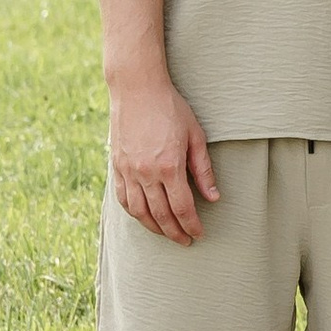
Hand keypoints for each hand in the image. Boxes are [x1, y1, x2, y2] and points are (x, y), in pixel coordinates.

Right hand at [108, 74, 216, 243]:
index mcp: (169, 166)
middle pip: (160, 215)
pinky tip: (143, 217)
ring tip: (166, 233)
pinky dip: (134, 213)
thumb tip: (214, 197)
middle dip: (174, 232)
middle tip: (185, 241)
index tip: (198, 234)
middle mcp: (146, 173)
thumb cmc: (171, 108)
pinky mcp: (116, 166)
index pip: (182, 208)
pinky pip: (123, 198)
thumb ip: (203, 169)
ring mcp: (128, 171)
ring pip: (139, 212)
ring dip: (154, 228)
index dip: (191, 225)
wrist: (137, 89)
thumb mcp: (195, 136)